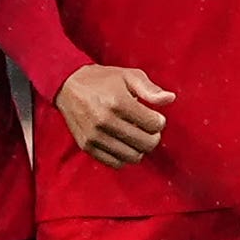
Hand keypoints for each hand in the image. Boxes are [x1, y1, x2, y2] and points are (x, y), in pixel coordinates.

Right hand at [53, 64, 174, 167]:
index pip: (153, 124)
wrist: (68, 85)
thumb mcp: (128, 76)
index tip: (155, 117)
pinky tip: (124, 144)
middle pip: (145, 143)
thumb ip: (150, 89)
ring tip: (136, 136)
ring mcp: (94, 136)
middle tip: (149, 129)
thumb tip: (170, 99)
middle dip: (153, 137)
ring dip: (140, 149)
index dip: (159, 122)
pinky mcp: (87, 146)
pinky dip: (125, 157)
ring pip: (132, 156)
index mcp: (117, 102)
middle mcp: (105, 121)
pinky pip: (115, 163)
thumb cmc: (102, 80)